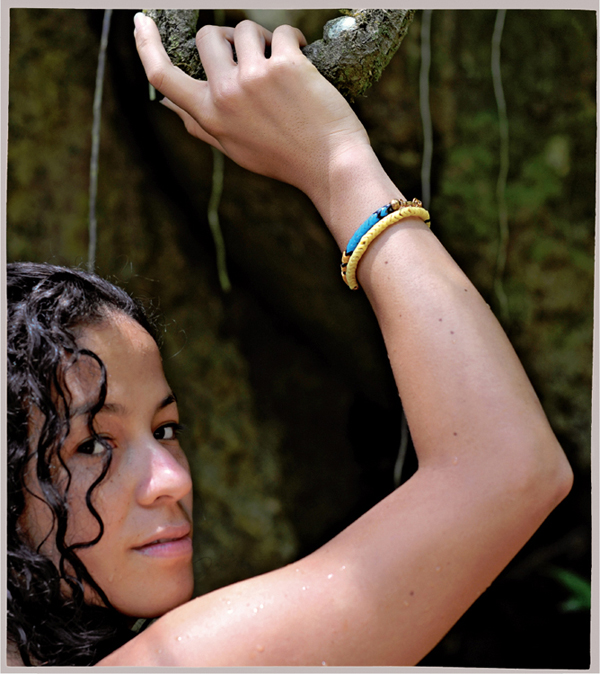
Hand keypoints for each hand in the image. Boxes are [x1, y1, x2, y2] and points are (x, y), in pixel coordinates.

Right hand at [134, 14, 369, 200]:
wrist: (331, 166)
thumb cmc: (284, 158)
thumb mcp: (233, 148)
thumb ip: (200, 124)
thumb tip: (168, 105)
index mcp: (210, 117)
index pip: (162, 77)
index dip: (146, 45)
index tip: (141, 22)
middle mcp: (226, 95)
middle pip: (206, 38)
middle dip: (226, 36)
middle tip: (249, 52)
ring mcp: (255, 78)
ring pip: (244, 29)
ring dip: (262, 38)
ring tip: (280, 62)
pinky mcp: (286, 65)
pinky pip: (281, 31)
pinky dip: (292, 39)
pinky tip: (301, 57)